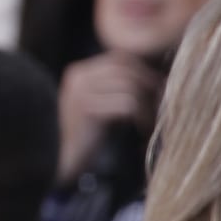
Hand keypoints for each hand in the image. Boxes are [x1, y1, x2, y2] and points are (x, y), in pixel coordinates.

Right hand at [56, 50, 161, 182]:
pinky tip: (143, 129)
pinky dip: (141, 116)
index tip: (158, 86)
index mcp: (79, 73)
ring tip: (153, 119)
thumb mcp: (95, 106)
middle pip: (126, 68)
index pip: (119, 58)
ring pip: (130, 87)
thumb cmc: (82, 138)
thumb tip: (151, 78)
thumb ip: (112, 89)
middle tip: (162, 101)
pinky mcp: (88, 109)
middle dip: (149, 83)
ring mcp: (81, 92)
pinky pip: (127, 105)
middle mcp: (78, 77)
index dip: (143, 70)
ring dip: (148, 103)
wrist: (59, 161)